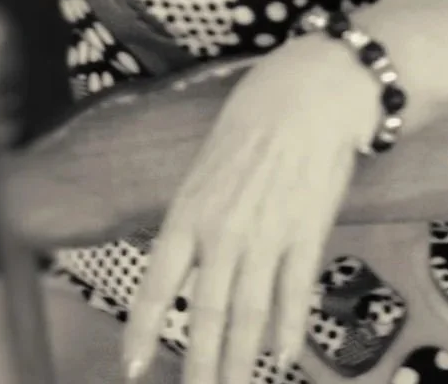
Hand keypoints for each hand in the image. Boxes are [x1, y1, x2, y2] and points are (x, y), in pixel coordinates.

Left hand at [122, 36, 378, 383]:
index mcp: (190, 210)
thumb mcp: (208, 162)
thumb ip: (197, 212)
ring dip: (240, 362)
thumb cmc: (259, 115)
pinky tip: (282, 356)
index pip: (158, 286)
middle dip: (200, 367)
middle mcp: (224, 231)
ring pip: (248, 315)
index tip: (133, 371)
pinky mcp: (308, 232)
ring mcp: (268, 235)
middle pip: (207, 315)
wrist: (314, 92)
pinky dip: (287, 328)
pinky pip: (293, 292)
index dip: (144, 334)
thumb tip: (188, 257)